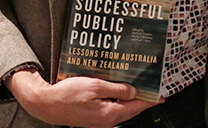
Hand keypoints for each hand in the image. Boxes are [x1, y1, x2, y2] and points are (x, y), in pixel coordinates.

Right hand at [6, 69, 161, 127]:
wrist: (46, 104)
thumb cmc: (67, 94)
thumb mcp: (95, 86)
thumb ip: (116, 89)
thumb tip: (133, 92)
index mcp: (109, 114)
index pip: (136, 107)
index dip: (150, 100)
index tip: (161, 96)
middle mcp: (106, 121)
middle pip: (130, 111)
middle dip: (142, 100)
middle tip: (152, 91)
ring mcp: (99, 122)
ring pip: (121, 111)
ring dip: (130, 101)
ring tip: (138, 90)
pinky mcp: (93, 119)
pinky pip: (111, 111)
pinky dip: (118, 102)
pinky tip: (118, 93)